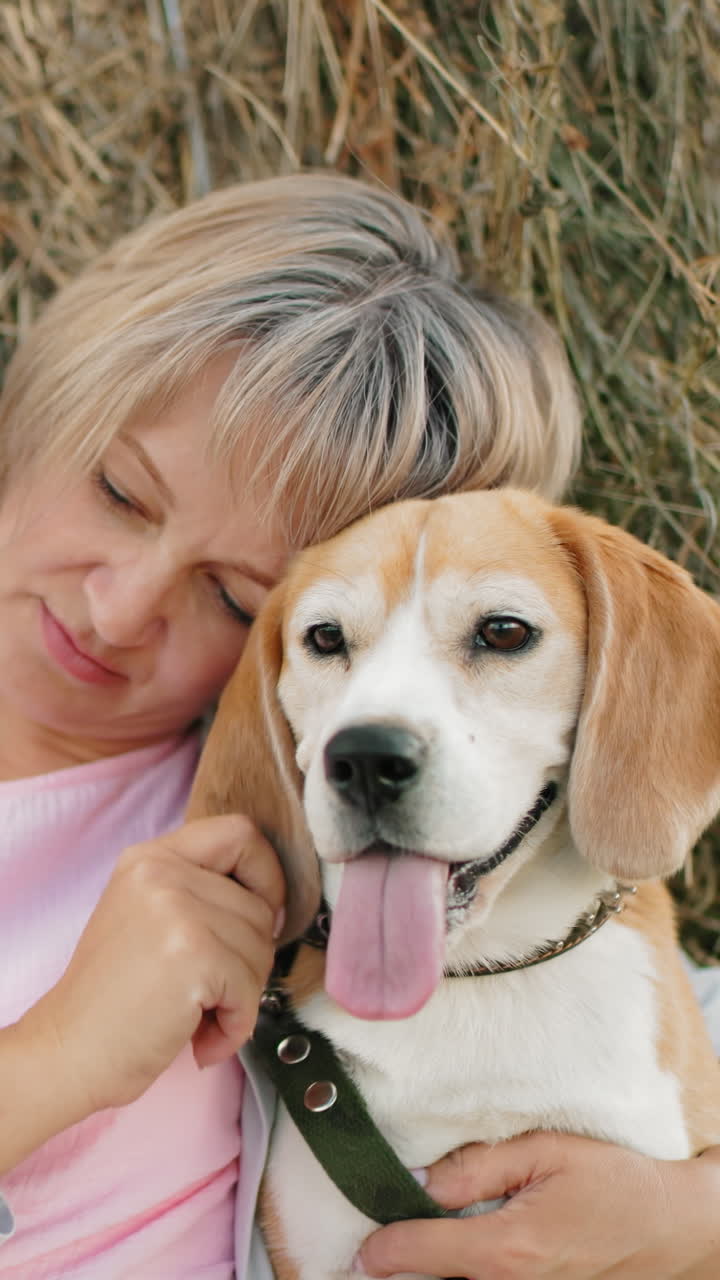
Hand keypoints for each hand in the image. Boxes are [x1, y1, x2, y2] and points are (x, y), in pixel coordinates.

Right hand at [21, 814, 283, 1117]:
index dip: (266, 875)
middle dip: (249, 959)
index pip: (240, 833)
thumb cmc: (111, 999)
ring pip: (262, 950)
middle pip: (260, 905)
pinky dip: (236, 1024)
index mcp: (150, 858)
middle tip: (207, 990)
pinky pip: (251, 989)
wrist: (68, 1052)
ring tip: (195, 1012)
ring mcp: (177, 911)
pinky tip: (199, 1036)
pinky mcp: (194, 955)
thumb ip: (199, 893)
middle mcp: (162, 873)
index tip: (261, 912)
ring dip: (241, 996)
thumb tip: (275, 903)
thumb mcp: (145, 915)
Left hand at [355, 1132, 719, 1278]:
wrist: (672, 1229)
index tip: (362, 1250)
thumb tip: (422, 1181)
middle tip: (379, 1254)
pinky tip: (456, 1256)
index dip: (384, 1250)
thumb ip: (479, 1166)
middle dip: (406, 1267)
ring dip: (435, 1272)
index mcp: (509, 1248)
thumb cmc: (615, 1183)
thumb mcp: (547, 1152)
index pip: (423, 1253)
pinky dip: (467, 1275)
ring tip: (414, 1252)